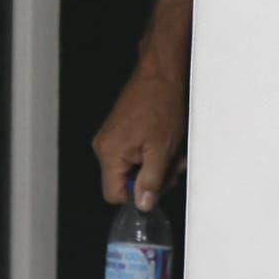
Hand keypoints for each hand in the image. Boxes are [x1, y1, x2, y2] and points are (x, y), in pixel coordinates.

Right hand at [92, 52, 188, 210]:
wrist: (161, 73)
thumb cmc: (160, 104)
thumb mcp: (161, 150)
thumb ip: (151, 181)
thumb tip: (143, 205)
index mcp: (109, 154)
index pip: (114, 195)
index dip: (138, 195)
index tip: (158, 186)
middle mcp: (104, 147)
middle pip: (124, 181)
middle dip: (152, 179)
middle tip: (173, 169)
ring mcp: (112, 138)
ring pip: (132, 167)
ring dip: (156, 166)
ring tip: (174, 154)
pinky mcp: (120, 130)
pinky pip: (133, 153)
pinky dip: (151, 153)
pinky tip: (167, 144)